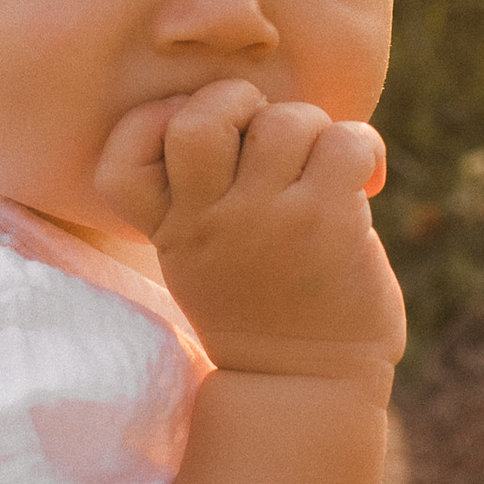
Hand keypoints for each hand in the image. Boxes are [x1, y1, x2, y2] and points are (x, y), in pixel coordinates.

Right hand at [95, 76, 403, 388]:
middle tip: (261, 135)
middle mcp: (210, 222)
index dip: (152, 120)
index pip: (120, 155)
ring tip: (319, 168)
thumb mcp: (198, 256)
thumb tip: (252, 107)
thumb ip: (200, 191)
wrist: (307, 382)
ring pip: (286, 120)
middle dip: (237, 101)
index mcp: (171, 227)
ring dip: (312, 129)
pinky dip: (362, 146)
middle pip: (201, 118)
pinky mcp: (329, 225)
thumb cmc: (258, 304)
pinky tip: (363, 180)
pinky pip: (345, 141)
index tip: (190, 137)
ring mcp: (269, 222)